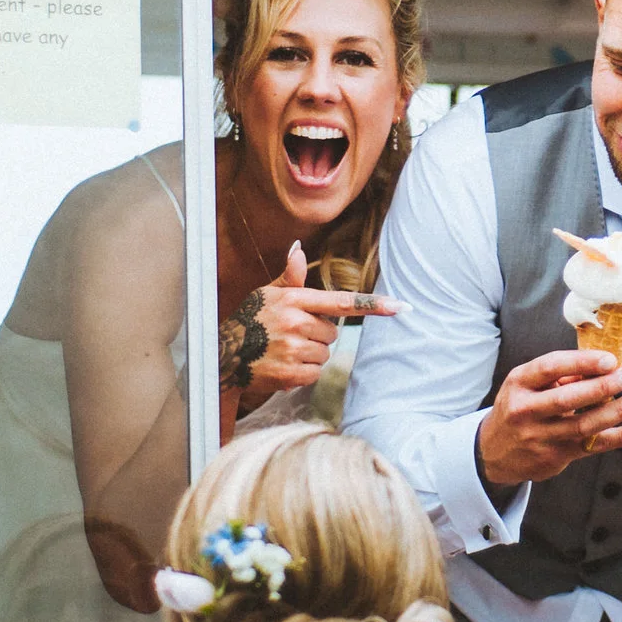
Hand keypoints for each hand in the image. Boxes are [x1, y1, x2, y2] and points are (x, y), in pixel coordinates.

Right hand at [219, 242, 402, 410]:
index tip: (399, 306)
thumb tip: (299, 249)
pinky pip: (314, 372)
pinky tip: (285, 364)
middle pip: (333, 332)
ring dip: (311, 354)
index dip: (372, 305)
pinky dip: (303, 372)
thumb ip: (291, 277)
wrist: (223, 355)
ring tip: (286, 350)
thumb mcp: (268, 294)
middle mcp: (294, 323)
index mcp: (294, 300)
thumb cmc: (250, 320)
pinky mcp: (289, 373)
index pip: (340, 302)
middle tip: (294, 334)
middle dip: (318, 334)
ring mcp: (292, 349)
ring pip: (324, 353)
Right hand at [476, 349, 621, 486]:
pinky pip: (593, 446)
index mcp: (518, 384)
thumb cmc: (520, 406)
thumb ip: (561, 375)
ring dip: (615, 412)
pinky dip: (620, 438)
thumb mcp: (528, 384)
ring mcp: (539, 437)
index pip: (550, 368)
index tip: (610, 359)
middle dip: (601, 387)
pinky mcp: (554, 457)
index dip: (581, 362)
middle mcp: (525, 411)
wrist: (494, 452)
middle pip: (567, 399)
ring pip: (583, 425)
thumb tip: (603, 365)